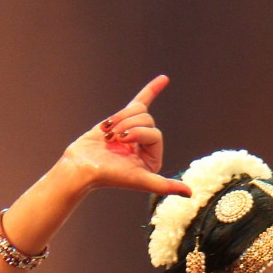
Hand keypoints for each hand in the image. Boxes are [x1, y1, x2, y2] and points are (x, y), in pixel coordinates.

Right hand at [60, 74, 191, 198]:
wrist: (82, 165)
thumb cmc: (109, 174)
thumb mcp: (141, 180)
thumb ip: (164, 186)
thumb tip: (190, 194)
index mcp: (152, 160)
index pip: (156, 133)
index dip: (139, 133)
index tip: (123, 143)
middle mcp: (145, 147)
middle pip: (147, 120)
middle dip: (129, 126)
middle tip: (113, 140)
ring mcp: (133, 133)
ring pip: (138, 110)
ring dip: (121, 118)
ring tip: (109, 134)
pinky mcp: (122, 121)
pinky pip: (140, 101)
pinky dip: (152, 90)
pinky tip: (164, 79)